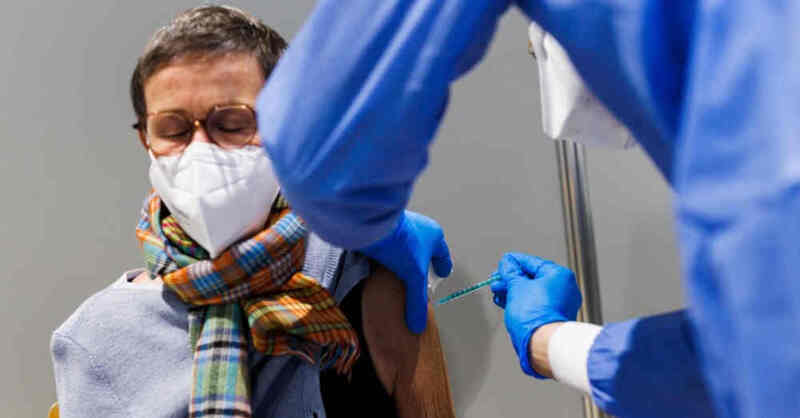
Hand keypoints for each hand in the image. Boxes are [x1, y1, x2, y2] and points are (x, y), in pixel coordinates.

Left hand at [360, 210, 452, 333]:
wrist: (372, 223)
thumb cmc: (401, 243)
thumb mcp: (414, 276)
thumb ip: (417, 302)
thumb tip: (417, 325)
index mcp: (433, 235)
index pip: (442, 253)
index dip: (443, 265)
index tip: (443, 273)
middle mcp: (419, 227)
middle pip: (424, 248)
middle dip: (423, 261)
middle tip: (422, 275)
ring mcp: (400, 226)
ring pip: (407, 245)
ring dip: (405, 257)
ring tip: (401, 272)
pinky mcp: (383, 228)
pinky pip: (391, 244)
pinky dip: (390, 254)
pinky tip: (383, 264)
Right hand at [490, 252, 580, 376]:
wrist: (541, 343)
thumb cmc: (534, 316)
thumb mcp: (516, 287)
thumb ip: (510, 272)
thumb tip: (507, 264)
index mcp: (559, 276)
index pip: (532, 262)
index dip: (514, 262)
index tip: (503, 263)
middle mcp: (564, 289)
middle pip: (532, 278)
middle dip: (511, 280)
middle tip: (497, 280)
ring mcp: (560, 305)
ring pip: (532, 292)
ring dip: (513, 291)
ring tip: (498, 293)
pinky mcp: (553, 318)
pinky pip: (535, 304)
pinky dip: (521, 302)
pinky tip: (506, 302)